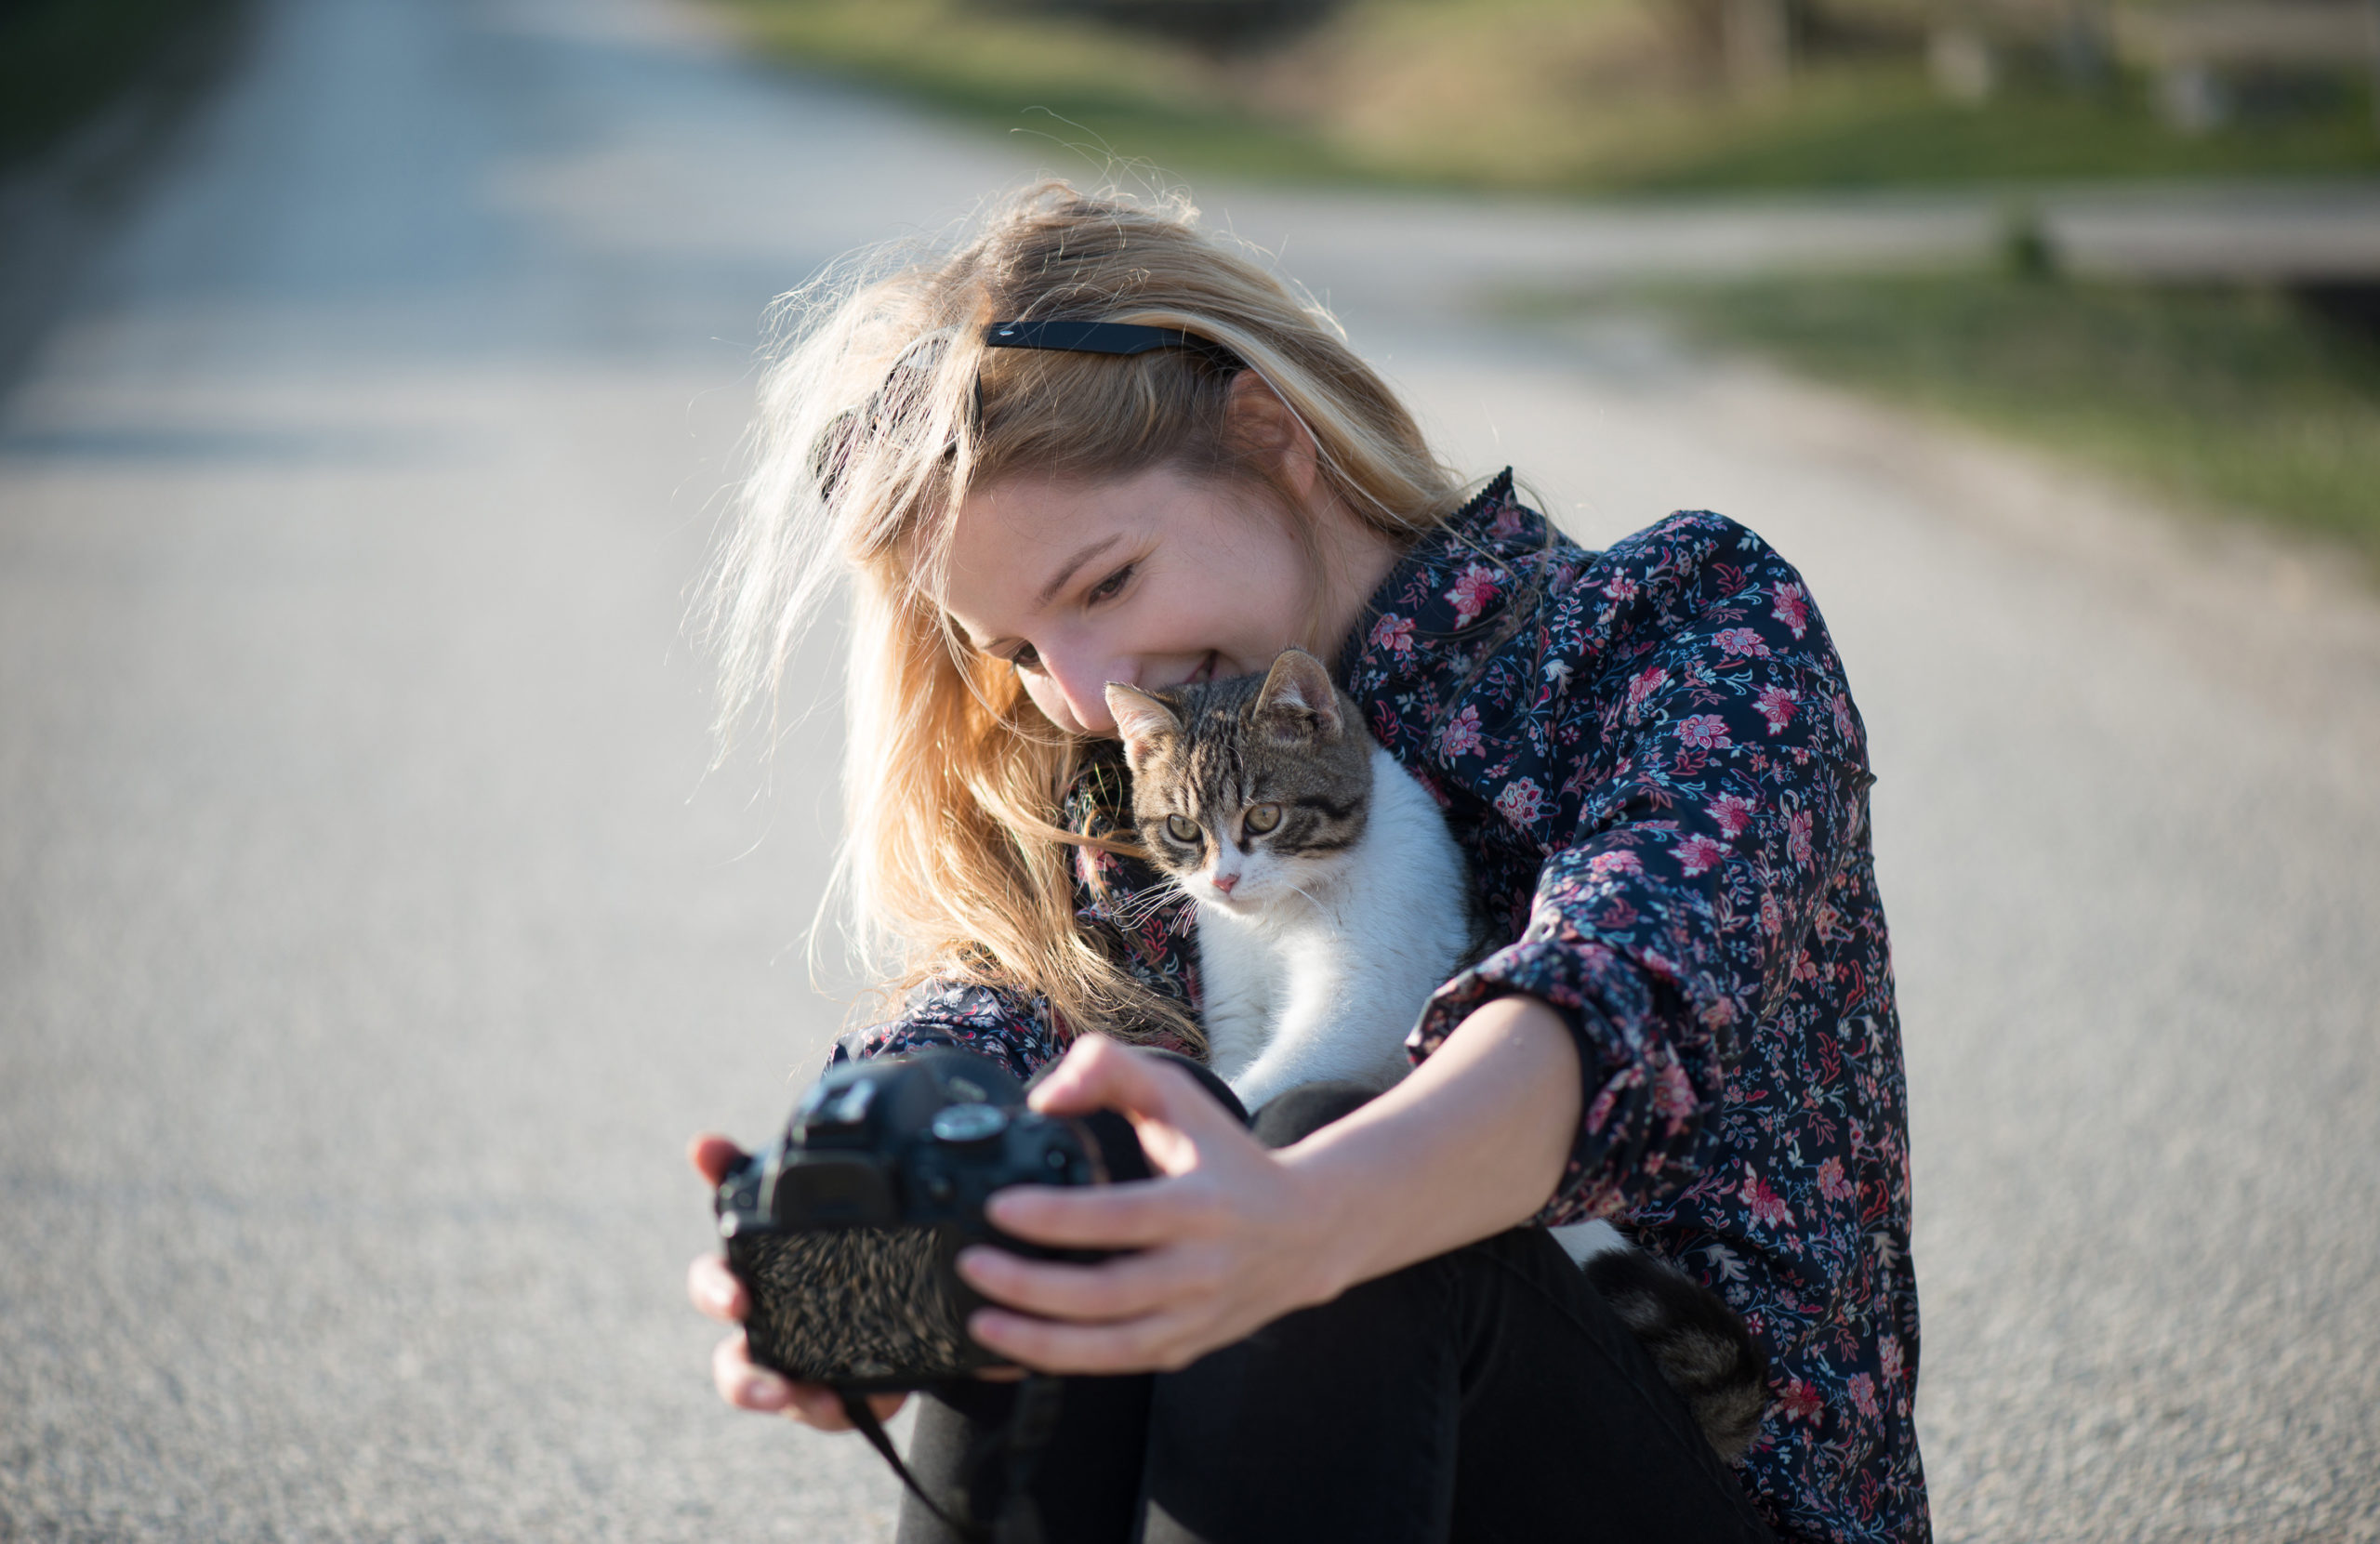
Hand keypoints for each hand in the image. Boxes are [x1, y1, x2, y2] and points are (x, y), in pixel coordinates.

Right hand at [684, 1134, 907, 1430]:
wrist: (883, 1297)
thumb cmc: (821, 1251)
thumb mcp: (800, 1211)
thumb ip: (751, 1175)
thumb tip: (700, 1142)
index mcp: (751, 1284)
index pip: (714, 1285)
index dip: (717, 1292)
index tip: (738, 1297)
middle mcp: (762, 1333)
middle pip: (732, 1363)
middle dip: (745, 1374)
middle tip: (769, 1368)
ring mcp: (792, 1370)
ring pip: (769, 1394)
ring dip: (779, 1396)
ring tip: (811, 1399)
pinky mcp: (832, 1396)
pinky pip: (834, 1411)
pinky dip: (845, 1406)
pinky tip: (874, 1398)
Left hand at [952, 1036, 1347, 1374]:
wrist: (1308, 1231)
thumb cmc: (1229, 1158)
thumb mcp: (1183, 1099)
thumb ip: (1114, 1071)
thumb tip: (1046, 1096)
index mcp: (1202, 1206)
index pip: (1122, 1217)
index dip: (1058, 1217)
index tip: (1000, 1206)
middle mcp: (1203, 1269)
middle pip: (1109, 1294)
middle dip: (1032, 1287)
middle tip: (973, 1263)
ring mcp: (1196, 1316)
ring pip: (1111, 1347)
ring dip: (1039, 1341)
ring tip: (980, 1320)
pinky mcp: (1187, 1348)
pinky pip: (1119, 1366)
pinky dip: (1065, 1362)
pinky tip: (1017, 1346)